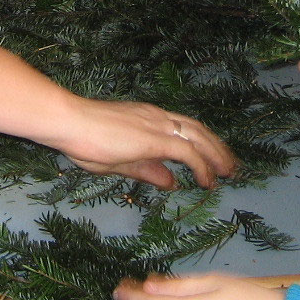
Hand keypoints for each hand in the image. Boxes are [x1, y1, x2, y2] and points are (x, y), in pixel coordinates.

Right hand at [61, 100, 235, 188]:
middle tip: (230, 166)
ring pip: (199, 138)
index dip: (202, 142)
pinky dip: (202, 166)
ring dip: (217, 155)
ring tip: (228, 172)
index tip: (213, 158)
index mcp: (147, 117)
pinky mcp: (155, 139)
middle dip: (217, 148)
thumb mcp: (118, 160)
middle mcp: (157, 116)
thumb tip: (171, 182)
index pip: (183, 127)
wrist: (69, 121)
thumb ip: (147, 170)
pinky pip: (188, 153)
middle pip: (198, 129)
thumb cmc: (83, 138)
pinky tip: (207, 180)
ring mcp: (157, 125)